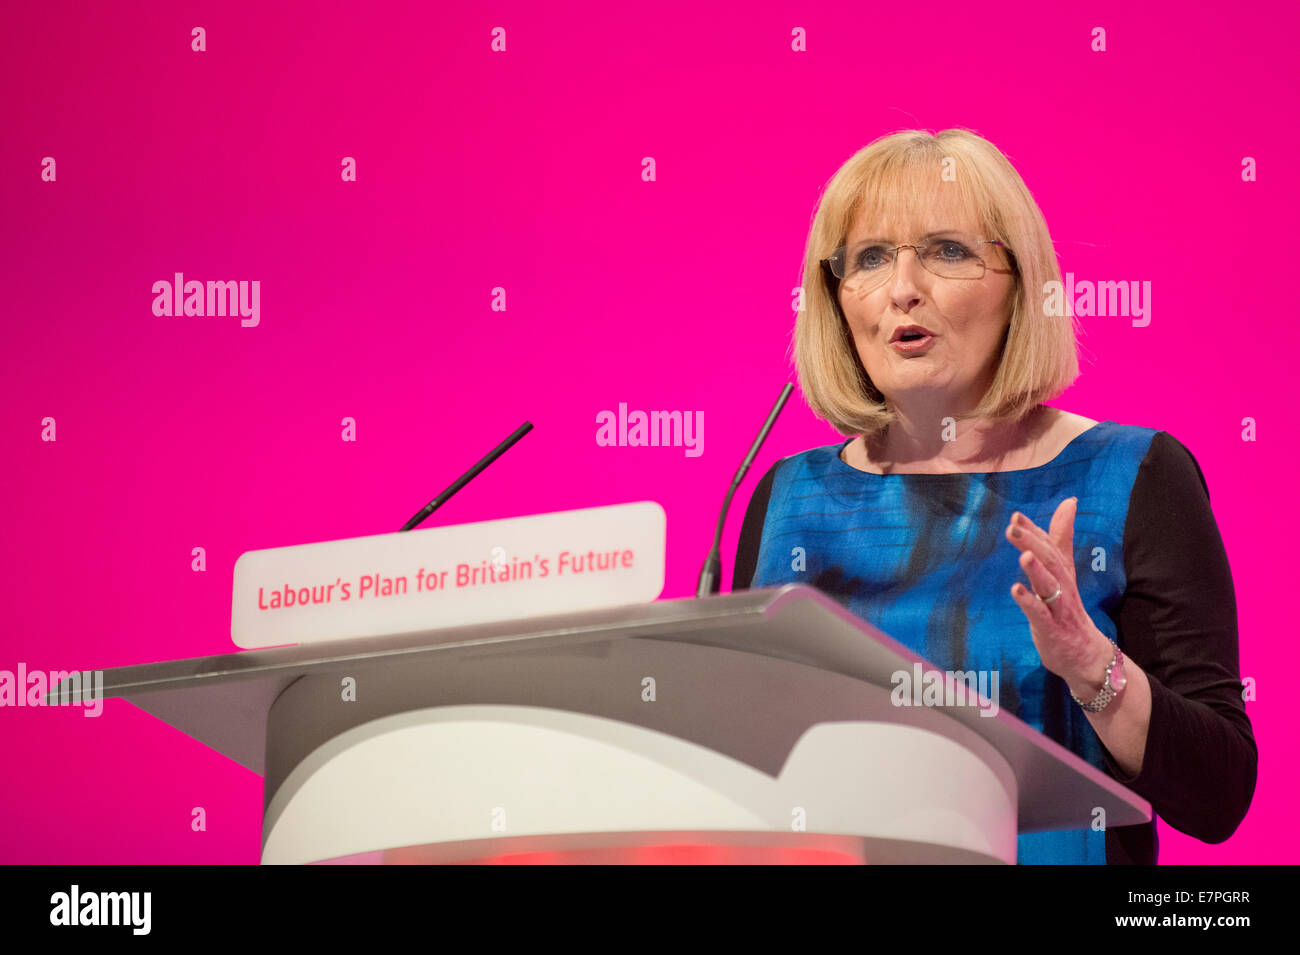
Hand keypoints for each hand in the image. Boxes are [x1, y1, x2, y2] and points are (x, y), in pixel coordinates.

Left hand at [1005, 497, 1113, 695]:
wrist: (1086, 655)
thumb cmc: (1068, 609)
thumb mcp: (1064, 572)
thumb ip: (1061, 539)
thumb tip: (1069, 503)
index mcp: (1062, 574)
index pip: (1049, 548)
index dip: (1033, 532)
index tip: (1016, 516)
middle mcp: (1062, 588)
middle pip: (1050, 562)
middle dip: (1033, 543)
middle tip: (1013, 527)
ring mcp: (1058, 609)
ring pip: (1050, 586)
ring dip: (1037, 570)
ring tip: (1024, 554)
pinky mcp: (1052, 629)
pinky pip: (1040, 614)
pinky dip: (1029, 602)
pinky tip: (1016, 590)